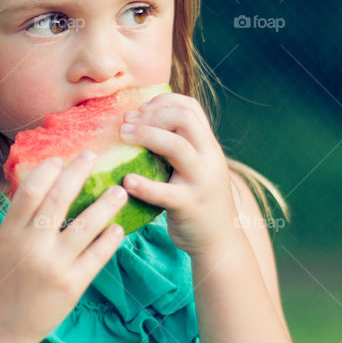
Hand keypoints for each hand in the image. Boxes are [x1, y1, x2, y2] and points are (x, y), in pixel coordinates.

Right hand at [0, 152, 128, 342]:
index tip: (61, 158)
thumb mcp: (2, 245)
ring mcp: (53, 265)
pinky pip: (96, 256)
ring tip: (119, 191)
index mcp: (10, 233)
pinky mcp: (71, 285)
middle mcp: (31, 246)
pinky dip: (109, 239)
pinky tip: (118, 227)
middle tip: (92, 156)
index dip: (47, 170)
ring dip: (105, 205)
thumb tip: (43, 187)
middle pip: (58, 200)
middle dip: (77, 174)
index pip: (30, 191)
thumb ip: (20, 220)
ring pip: (85, 226)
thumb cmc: (0, 282)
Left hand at [119, 92, 241, 256]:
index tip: (139, 109)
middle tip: (125, 122)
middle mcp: (209, 158)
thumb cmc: (196, 199)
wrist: (219, 241)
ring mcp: (201, 181)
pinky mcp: (190, 206)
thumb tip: (136, 123)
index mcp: (208, 145)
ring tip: (122, 136)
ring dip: (146, 136)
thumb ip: (178, 146)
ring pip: (177, 147)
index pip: (190, 107)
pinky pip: (166, 193)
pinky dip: (145, 185)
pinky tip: (126, 181)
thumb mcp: (195, 167)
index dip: (162, 101)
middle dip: (151, 115)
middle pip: (184, 119)